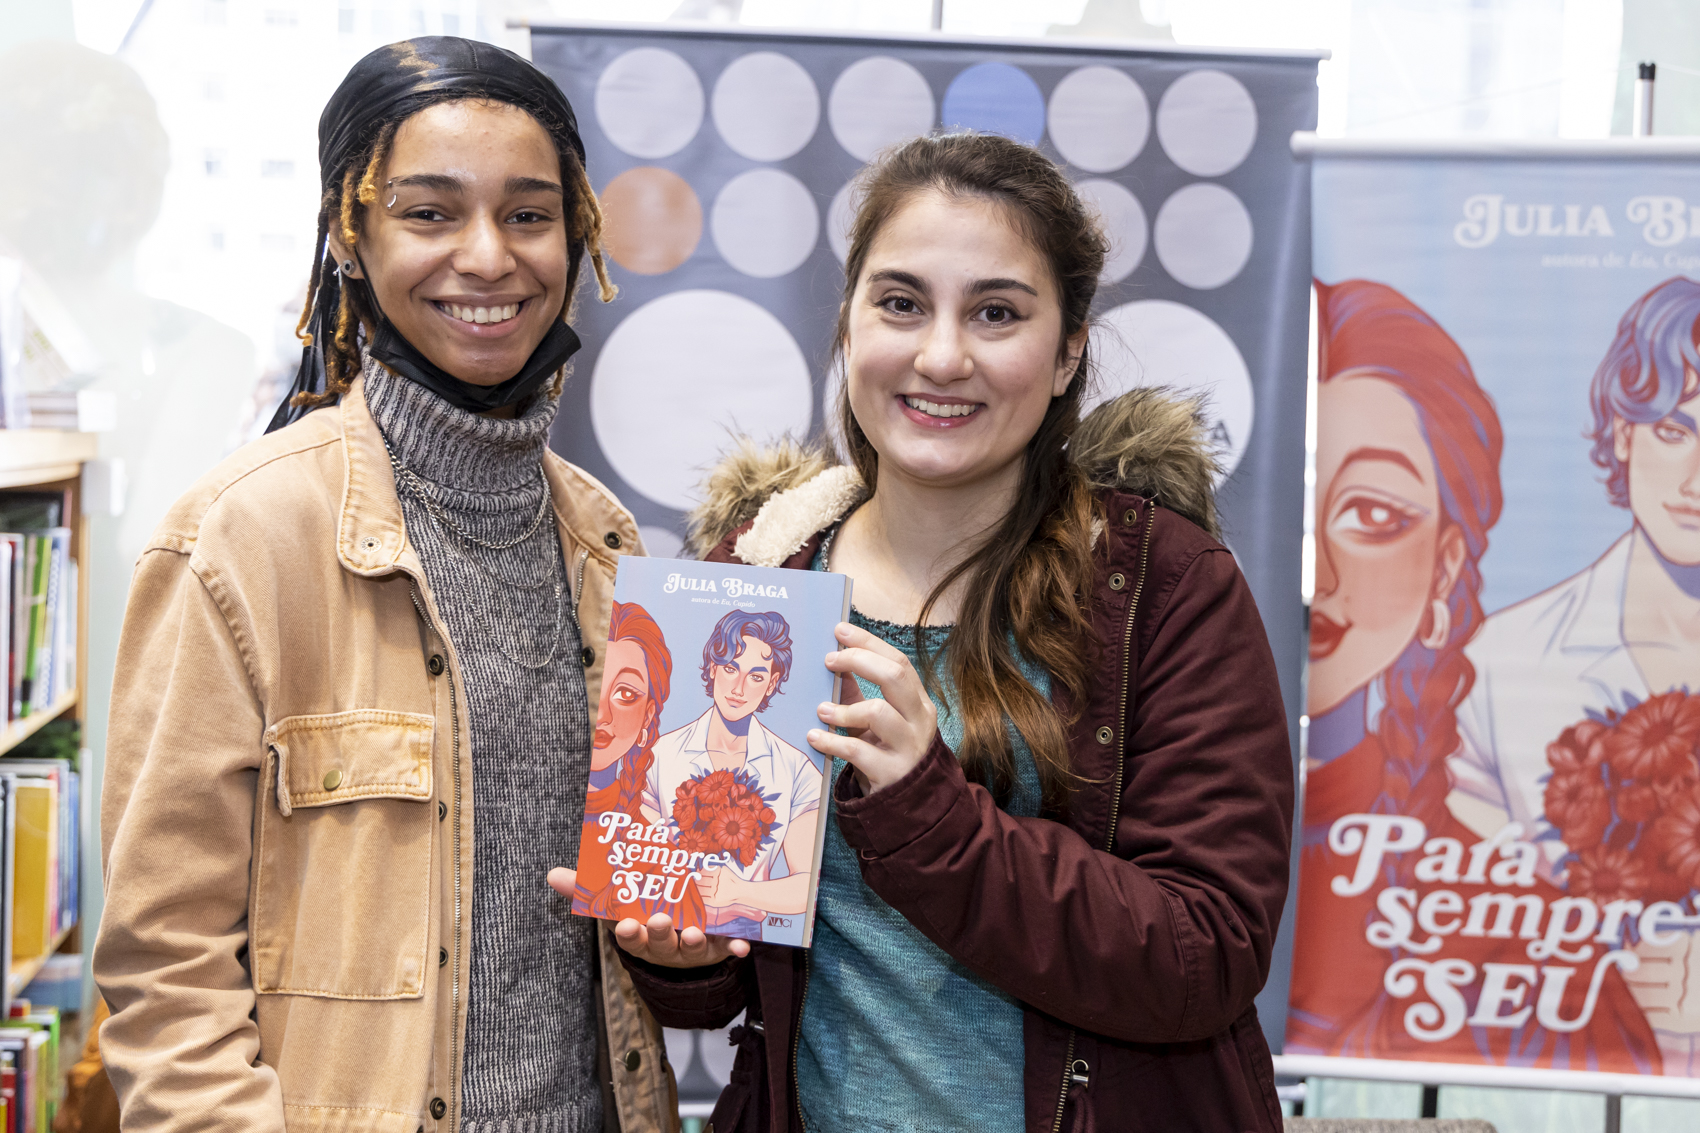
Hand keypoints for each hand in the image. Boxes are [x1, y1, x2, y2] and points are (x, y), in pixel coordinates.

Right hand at [546, 868, 749, 965]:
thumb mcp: (615, 902)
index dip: (626, 932)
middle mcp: (662, 945)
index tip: (624, 924)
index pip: (628, 935)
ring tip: (693, 933)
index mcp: (637, 935)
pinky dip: (733, 948)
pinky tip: (742, 947)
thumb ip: (587, 889)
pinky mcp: (716, 946)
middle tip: (660, 921)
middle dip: (659, 933)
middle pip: (658, 942)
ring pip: (689, 948)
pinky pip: (726, 948)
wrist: (680, 936)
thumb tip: (552, 874)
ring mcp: (689, 948)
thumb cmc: (643, 914)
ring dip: (691, 942)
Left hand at [808, 621, 937, 793]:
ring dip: (843, 709)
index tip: (840, 631)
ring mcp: (908, 747)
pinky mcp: (891, 773)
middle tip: (828, 660)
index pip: (898, 662)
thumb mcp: (876, 721)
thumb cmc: (888, 753)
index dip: (868, 643)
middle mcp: (919, 721)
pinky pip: (858, 751)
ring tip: (821, 710)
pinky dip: (831, 742)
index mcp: (918, 702)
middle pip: (895, 676)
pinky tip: (815, 738)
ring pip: (877, 713)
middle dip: (859, 661)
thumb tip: (833, 661)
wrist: (908, 804)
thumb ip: (857, 693)